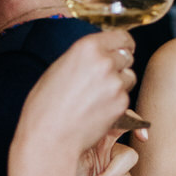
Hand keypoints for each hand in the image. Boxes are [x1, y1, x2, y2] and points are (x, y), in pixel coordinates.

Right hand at [16, 30, 137, 160]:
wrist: (49, 138)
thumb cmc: (45, 106)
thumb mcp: (59, 68)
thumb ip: (84, 57)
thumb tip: (100, 54)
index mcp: (87, 47)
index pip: (121, 37)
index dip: (124, 44)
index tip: (125, 49)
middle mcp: (105, 61)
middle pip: (127, 57)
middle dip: (120, 66)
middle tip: (104, 79)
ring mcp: (115, 83)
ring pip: (129, 78)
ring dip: (119, 84)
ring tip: (96, 97)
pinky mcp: (121, 104)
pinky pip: (125, 98)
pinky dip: (116, 103)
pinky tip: (96, 110)